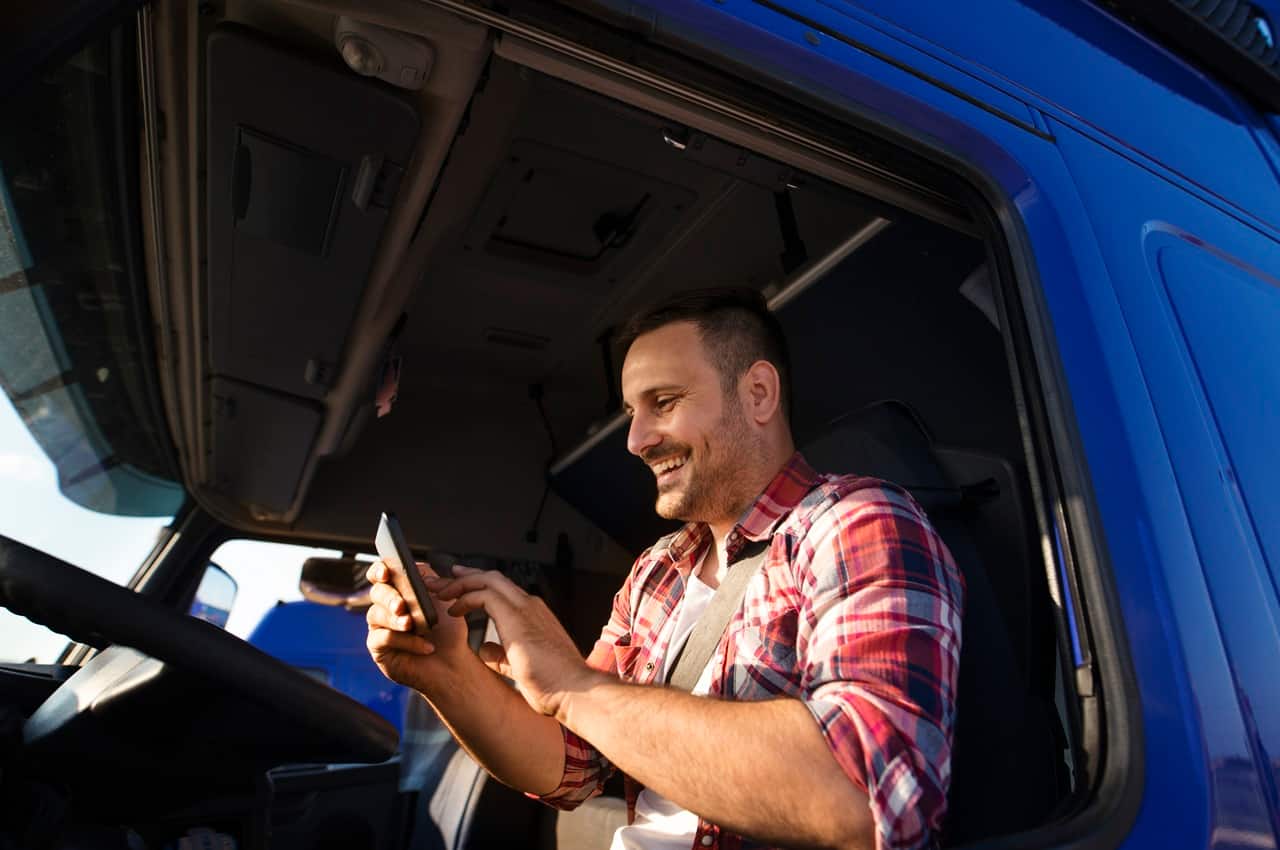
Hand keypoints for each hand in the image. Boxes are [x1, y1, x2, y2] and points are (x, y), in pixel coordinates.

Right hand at [365, 560, 468, 692]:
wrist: (453, 660)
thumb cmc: (447, 629)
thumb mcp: (443, 597)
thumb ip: (428, 578)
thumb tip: (414, 567)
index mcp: (399, 590)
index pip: (380, 574)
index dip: (379, 570)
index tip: (386, 573)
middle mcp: (385, 607)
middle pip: (377, 592)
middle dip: (389, 597)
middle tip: (401, 605)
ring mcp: (379, 627)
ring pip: (376, 615)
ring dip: (396, 620)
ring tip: (413, 625)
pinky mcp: (378, 649)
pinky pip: (383, 639)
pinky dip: (406, 641)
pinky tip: (425, 645)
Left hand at [428, 566, 601, 717]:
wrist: (574, 691)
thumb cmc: (554, 685)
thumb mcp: (521, 666)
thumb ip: (503, 655)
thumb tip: (486, 650)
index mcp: (534, 615)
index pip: (502, 591)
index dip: (477, 587)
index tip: (458, 589)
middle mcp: (530, 605)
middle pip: (492, 578)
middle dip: (464, 577)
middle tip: (442, 581)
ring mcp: (525, 608)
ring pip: (487, 579)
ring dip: (459, 584)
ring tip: (439, 593)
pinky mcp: (516, 616)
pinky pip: (483, 595)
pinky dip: (464, 599)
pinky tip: (452, 611)